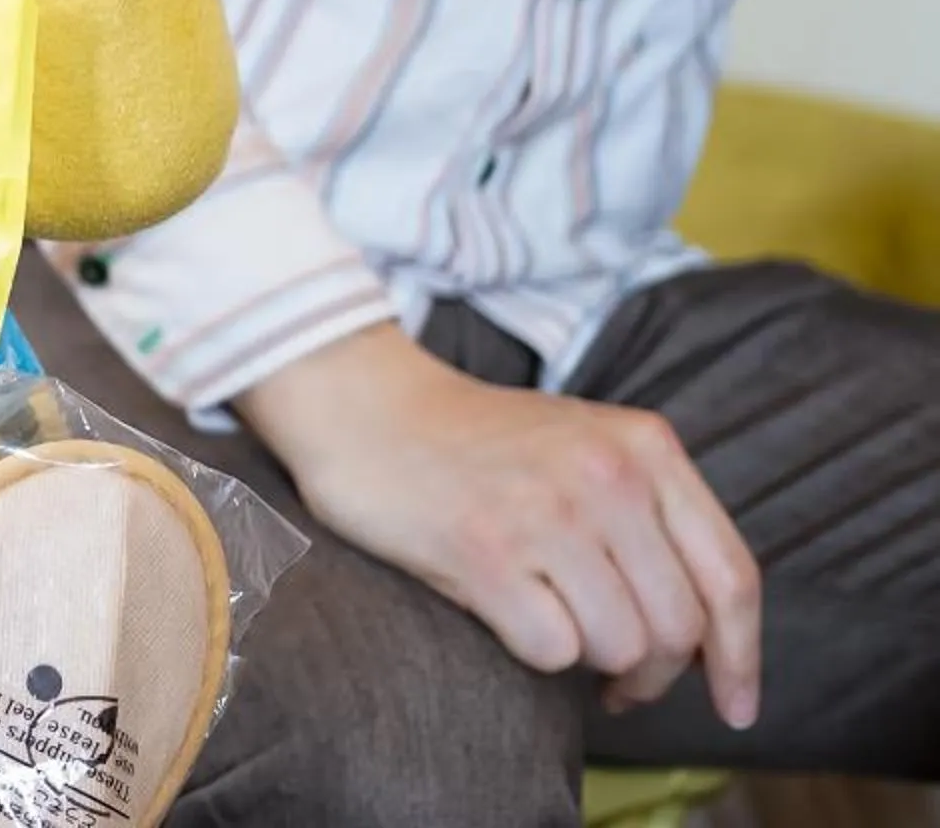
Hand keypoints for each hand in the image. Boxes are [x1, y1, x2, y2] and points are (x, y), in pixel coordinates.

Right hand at [239, 325, 759, 725]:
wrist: (365, 403)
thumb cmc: (477, 442)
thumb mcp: (587, 445)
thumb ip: (653, 513)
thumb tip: (707, 635)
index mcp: (645, 447)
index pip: (731, 576)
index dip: (742, 658)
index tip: (735, 705)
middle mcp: (607, 476)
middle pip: (679, 628)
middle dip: (652, 674)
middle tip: (616, 679)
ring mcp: (546, 512)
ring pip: (620, 646)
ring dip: (590, 662)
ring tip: (555, 631)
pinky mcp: (483, 549)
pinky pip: (551, 649)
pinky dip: (535, 651)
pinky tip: (508, 615)